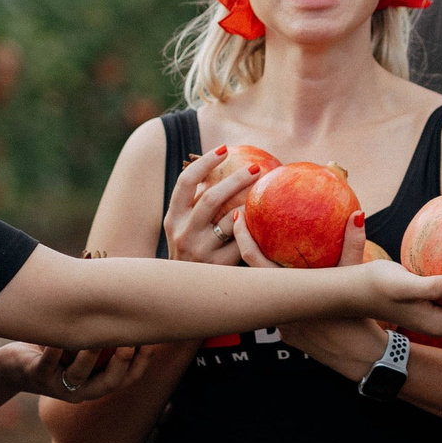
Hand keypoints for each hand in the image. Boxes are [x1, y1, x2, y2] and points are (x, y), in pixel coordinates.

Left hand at [0, 341, 154, 401]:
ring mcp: (58, 386)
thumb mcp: (83, 343)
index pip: (129, 378)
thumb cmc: (56, 349)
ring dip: (88, 356)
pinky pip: (48, 364)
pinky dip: (55, 349)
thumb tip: (138, 302)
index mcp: (97, 382)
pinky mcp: (36, 375)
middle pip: (109, 383)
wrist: (15, 365)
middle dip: (121, 364)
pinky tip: (61, 334)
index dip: (142, 362)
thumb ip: (106, 333)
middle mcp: (82, 390)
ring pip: (78, 376)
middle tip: (130, 343)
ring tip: (96, 337)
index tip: (152, 340)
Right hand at [164, 146, 263, 266]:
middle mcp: (183, 233)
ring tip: (266, 192)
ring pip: (230, 220)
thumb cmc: (192, 251)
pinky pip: (242, 241)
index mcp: (172, 218)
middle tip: (256, 167)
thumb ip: (195, 203)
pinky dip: (254, 228)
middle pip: (211, 198)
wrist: (186, 294)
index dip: (205, 162)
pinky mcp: (218, 266)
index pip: (185, 182)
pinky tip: (269, 220)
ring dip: (250, 203)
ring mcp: (200, 251)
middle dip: (236, 179)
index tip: (224, 149)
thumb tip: (221, 166)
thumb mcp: (183, 228)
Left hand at [229, 214, 441, 339]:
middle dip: (248, 252)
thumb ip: (352, 246)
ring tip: (273, 256)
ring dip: (271, 280)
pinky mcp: (290, 339)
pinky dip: (288, 301)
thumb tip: (357, 214)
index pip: (255, 261)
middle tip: (245, 225)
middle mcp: (281, 312)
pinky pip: (283, 314)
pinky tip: (297, 290)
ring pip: (271, 298)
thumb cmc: (365, 319)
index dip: (242, 237)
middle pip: (254, 278)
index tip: (238, 216)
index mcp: (293, 293)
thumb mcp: (359, 279)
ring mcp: (283, 328)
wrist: (369, 360)